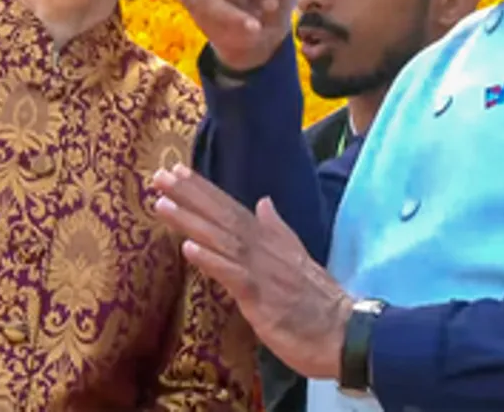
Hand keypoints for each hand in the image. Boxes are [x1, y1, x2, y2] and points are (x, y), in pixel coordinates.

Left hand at [151, 163, 352, 380]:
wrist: (343, 332)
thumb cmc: (317, 301)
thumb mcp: (296, 257)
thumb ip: (276, 229)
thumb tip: (264, 202)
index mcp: (267, 240)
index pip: (230, 209)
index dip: (202, 190)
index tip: (176, 172)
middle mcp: (262, 249)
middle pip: (221, 217)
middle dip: (189, 195)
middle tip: (160, 176)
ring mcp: (261, 271)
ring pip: (221, 240)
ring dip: (191, 221)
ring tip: (163, 204)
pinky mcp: (260, 297)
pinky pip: (232, 276)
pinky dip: (211, 260)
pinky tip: (188, 248)